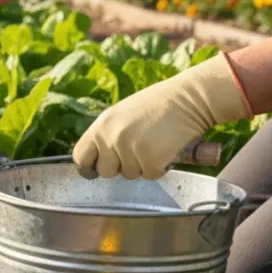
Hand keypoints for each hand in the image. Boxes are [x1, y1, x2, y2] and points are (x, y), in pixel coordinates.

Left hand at [73, 55, 249, 179]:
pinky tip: (167, 148)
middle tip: (139, 149)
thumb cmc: (159, 104)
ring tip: (156, 143)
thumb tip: (97, 158)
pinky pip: (151, 175)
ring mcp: (130, 151)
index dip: (89, 165)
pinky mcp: (151, 162)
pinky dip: (161, 167)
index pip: (80, 156)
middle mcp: (111, 139)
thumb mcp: (122, 114)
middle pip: (106, 172)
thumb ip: (107, 133)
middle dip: (121, 167)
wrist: (191, 98)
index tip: (95, 170)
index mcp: (101, 125)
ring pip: (130, 175)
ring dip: (143, 165)